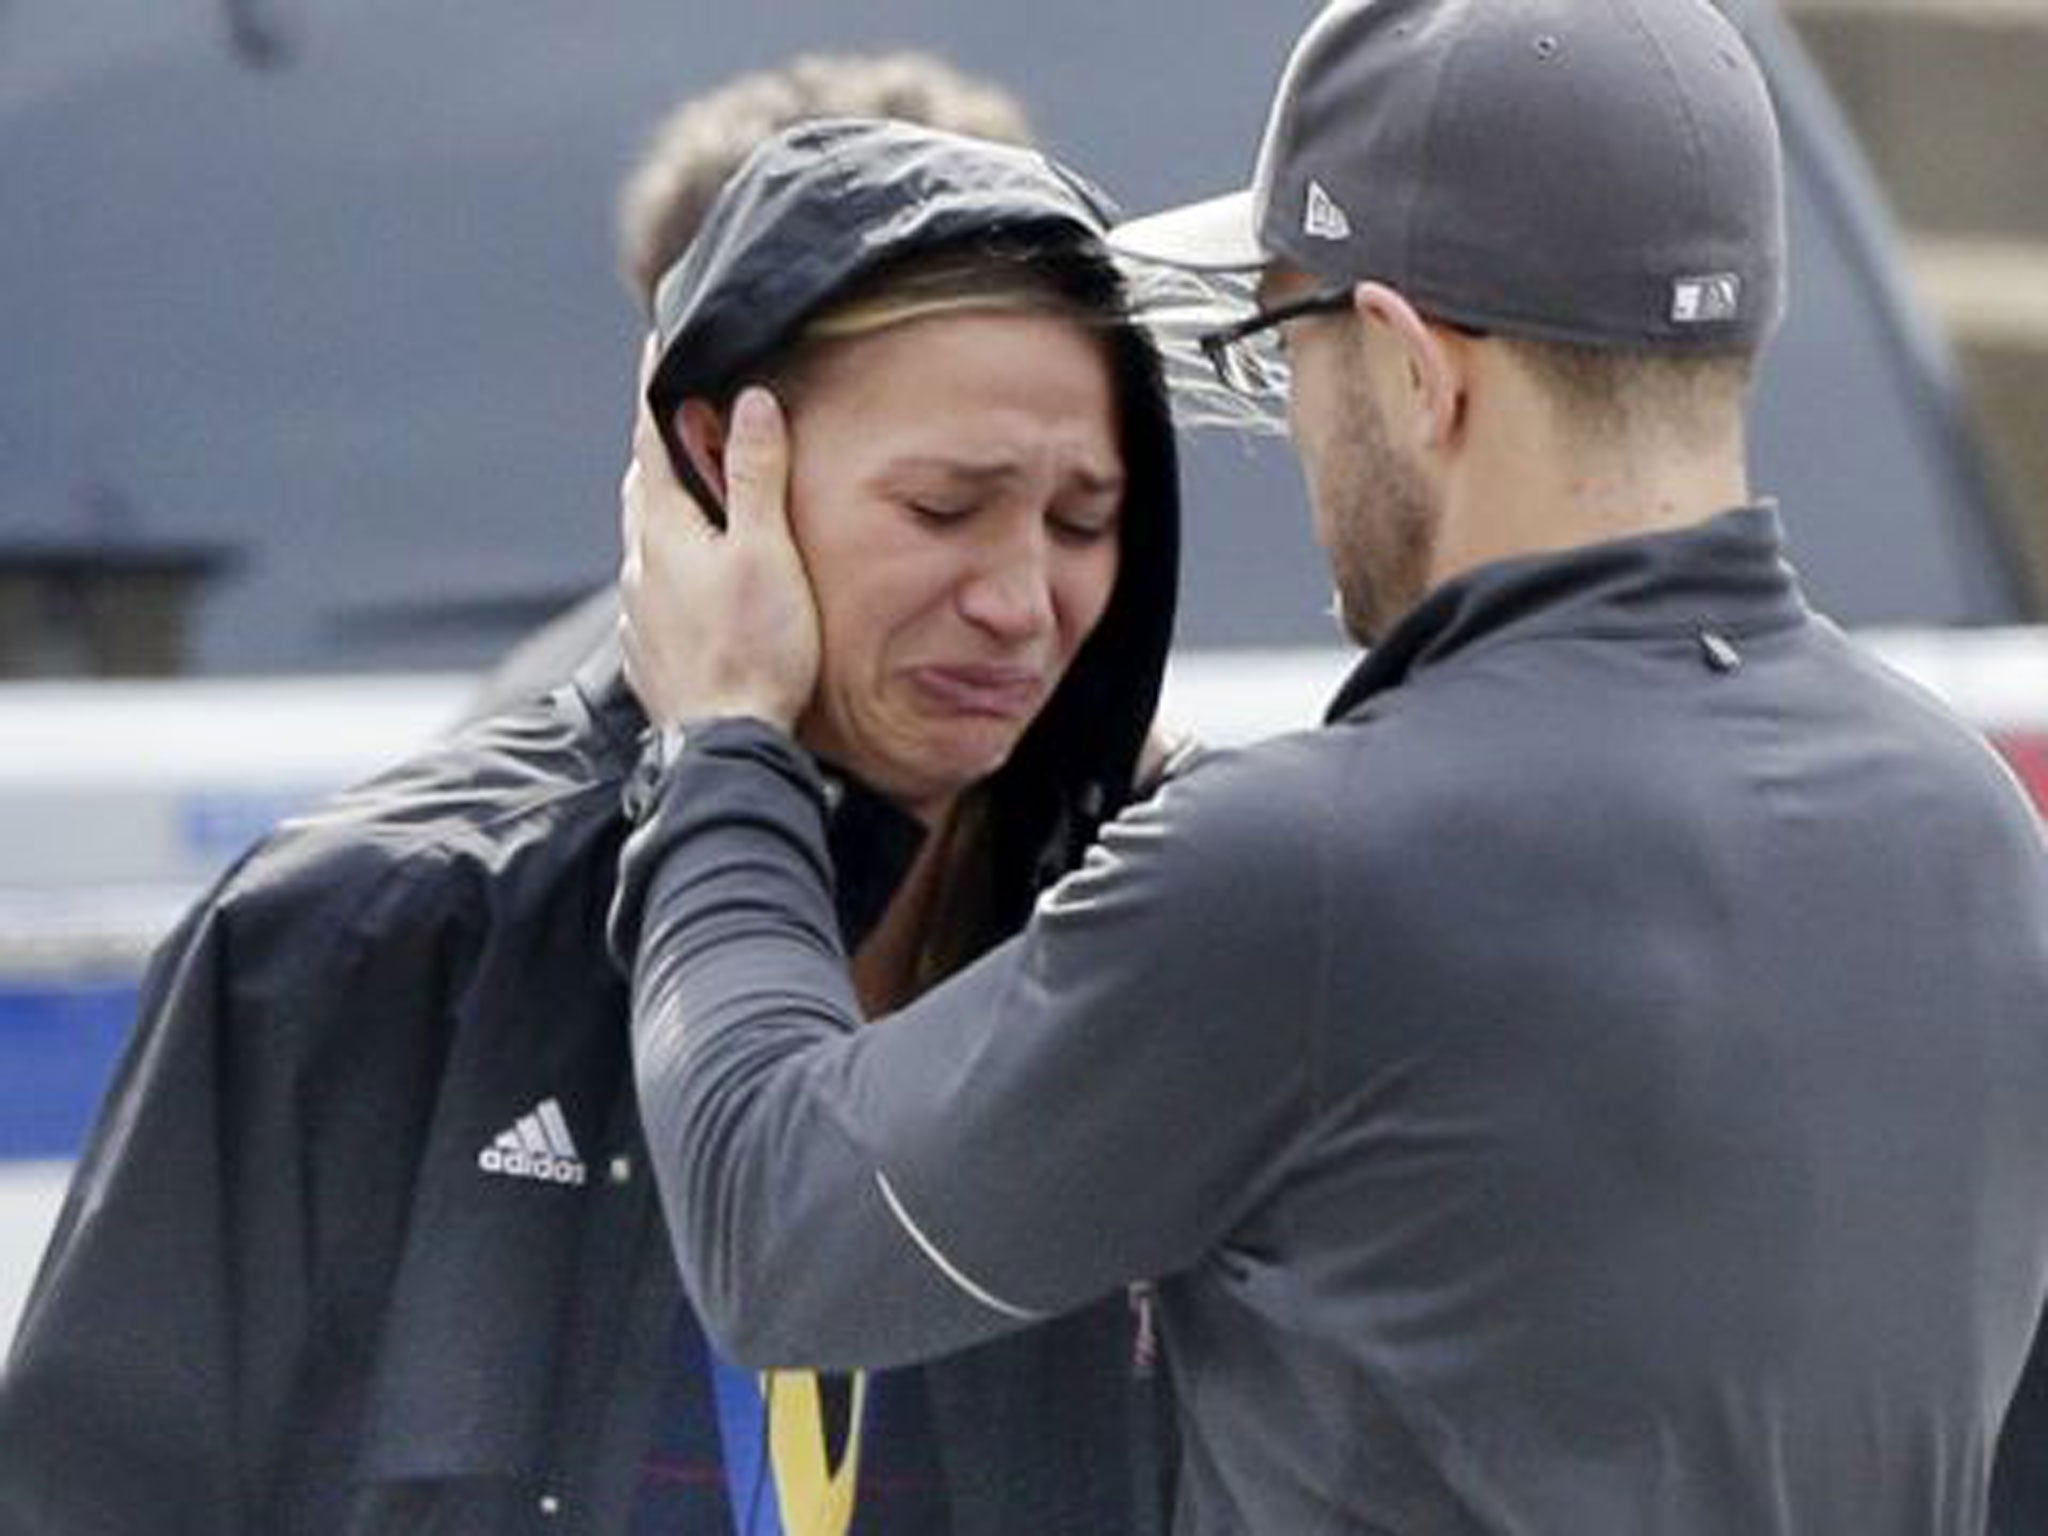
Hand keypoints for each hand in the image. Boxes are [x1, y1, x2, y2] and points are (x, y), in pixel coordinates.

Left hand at [618, 338, 820, 731]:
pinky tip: (702, 583)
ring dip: (670, 510)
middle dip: (663, 449)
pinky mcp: (651, 651)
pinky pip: (656, 590)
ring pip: (648, 541)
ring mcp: (640, 611)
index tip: (656, 342)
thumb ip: (756, 476)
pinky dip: (675, 566)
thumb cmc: (755, 651)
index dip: (657, 388)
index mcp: (664, 530)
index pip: (652, 438)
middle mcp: (640, 565)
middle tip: (687, 420)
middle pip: (645, 488)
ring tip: (701, 498)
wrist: (725, 746)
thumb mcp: (767, 552)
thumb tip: (747, 403)